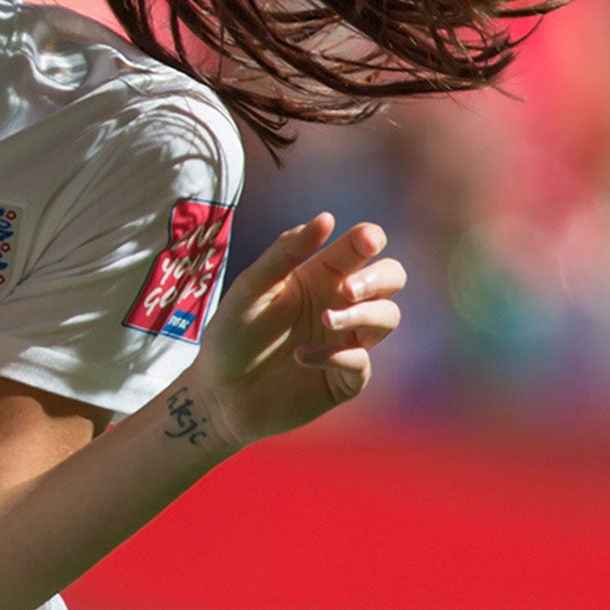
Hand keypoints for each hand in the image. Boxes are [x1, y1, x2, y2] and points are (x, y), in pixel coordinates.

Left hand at [189, 214, 404, 451]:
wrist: (218, 391)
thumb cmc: (232, 332)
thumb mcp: (252, 287)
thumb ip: (285, 252)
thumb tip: (327, 218)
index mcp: (320, 275)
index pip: (360, 248)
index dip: (369, 239)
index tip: (366, 240)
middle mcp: (340, 304)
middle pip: (391, 278)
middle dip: (379, 279)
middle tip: (347, 290)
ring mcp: (346, 341)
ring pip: (388, 317)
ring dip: (362, 316)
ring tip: (325, 319)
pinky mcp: (344, 379)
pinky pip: (361, 362)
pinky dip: (336, 356)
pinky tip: (301, 356)